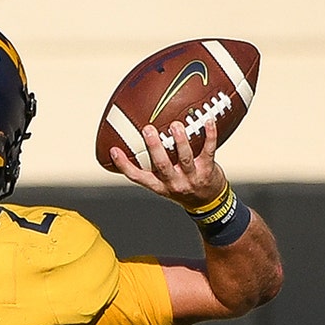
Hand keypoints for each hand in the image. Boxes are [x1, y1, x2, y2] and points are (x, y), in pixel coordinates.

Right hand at [110, 118, 226, 209]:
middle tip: (148, 130)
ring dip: (180, 140)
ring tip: (176, 125)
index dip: (124, 165)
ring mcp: (192, 177)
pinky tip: (209, 121)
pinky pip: (208, 150)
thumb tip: (134, 143)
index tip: (114, 150)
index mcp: (160, 185)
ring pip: (184, 158)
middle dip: (154, 147)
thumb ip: (152, 167)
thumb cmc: (184, 188)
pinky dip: (210, 135)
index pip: (138, 177)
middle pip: (162, 165)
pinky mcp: (208, 170)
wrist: (210, 204)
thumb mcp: (164, 184)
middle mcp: (174, 182)